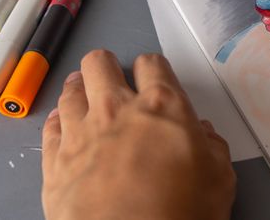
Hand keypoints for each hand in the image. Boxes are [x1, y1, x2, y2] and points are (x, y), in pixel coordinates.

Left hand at [42, 50, 235, 219]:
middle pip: (99, 64)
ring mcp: (80, 134)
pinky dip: (58, 122)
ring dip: (80, 89)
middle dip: (107, 67)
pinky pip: (49, 126)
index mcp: (163, 107)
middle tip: (114, 81)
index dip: (153, 69)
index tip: (155, 80)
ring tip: (86, 97)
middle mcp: (117, 110)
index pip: (152, 64)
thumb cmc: (181, 214)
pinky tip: (66, 127)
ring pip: (70, 90)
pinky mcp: (54, 162)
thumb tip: (203, 136)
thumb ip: (213, 147)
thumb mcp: (219, 179)